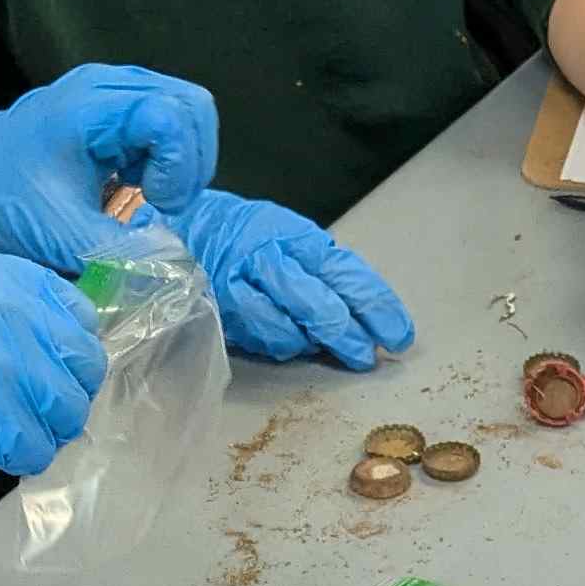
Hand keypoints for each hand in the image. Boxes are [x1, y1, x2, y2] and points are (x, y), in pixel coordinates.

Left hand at [0, 64, 214, 269]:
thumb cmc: (2, 202)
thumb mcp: (58, 236)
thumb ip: (118, 254)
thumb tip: (174, 264)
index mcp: (90, 107)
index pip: (173, 117)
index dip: (179, 166)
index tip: (156, 203)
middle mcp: (107, 86)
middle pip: (191, 106)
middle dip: (189, 161)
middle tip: (161, 201)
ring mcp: (113, 89)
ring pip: (186, 109)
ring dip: (180, 158)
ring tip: (148, 191)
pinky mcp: (116, 103)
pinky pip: (168, 117)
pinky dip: (166, 153)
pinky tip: (134, 179)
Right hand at [0, 255, 103, 513]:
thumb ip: (2, 309)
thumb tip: (50, 339)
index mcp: (5, 278)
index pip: (78, 314)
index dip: (70, 348)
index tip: (55, 366)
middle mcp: (17, 317)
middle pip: (84, 363)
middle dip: (66, 389)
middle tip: (40, 406)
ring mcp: (12, 371)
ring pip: (68, 410)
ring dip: (47, 427)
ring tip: (14, 431)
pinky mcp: (1, 423)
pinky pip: (39, 447)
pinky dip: (24, 456)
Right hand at [174, 187, 415, 370]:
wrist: (186, 229)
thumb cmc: (248, 235)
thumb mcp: (293, 238)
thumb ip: (325, 271)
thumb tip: (364, 314)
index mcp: (298, 237)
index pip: (349, 275)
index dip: (378, 308)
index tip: (398, 335)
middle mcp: (271, 258)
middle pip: (321, 307)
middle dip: (350, 338)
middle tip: (366, 356)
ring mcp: (242, 285)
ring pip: (289, 329)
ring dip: (313, 346)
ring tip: (325, 348)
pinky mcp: (221, 308)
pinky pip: (259, 338)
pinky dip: (280, 344)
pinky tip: (288, 340)